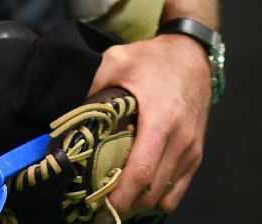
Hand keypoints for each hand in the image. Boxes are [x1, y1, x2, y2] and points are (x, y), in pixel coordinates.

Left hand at [87, 33, 211, 216]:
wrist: (193, 54)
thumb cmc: (154, 59)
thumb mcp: (119, 59)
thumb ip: (92, 80)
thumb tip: (64, 109)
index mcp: (161, 120)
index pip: (140, 172)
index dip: (118, 197)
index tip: (96, 209)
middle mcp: (180, 140)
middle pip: (151, 192)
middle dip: (124, 207)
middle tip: (98, 210)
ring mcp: (191, 149)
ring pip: (164, 196)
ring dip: (140, 205)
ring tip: (116, 202)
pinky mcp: (196, 154)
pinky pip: (178, 190)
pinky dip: (158, 199)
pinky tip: (139, 193)